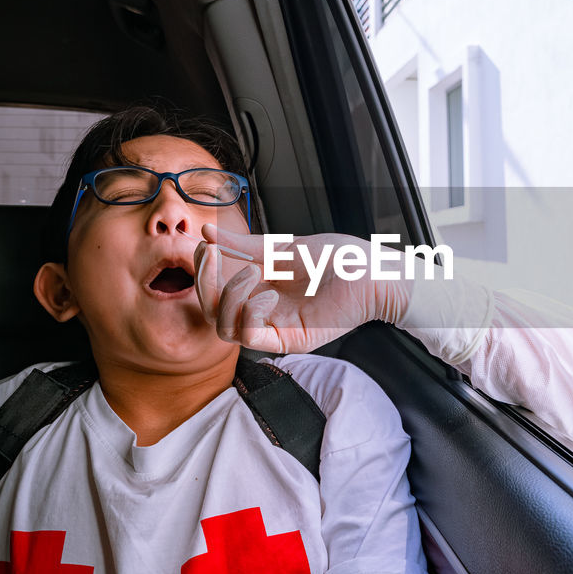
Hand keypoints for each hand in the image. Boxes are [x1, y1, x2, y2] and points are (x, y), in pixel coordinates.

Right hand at [194, 226, 409, 355]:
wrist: (370, 271)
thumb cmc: (337, 258)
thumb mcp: (281, 246)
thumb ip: (243, 245)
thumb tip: (207, 233)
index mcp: (258, 286)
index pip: (214, 290)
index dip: (202, 271)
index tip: (204, 246)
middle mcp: (261, 309)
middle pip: (211, 312)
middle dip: (205, 284)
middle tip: (214, 257)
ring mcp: (274, 327)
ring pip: (224, 329)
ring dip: (228, 297)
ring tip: (252, 274)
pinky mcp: (289, 340)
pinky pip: (250, 339)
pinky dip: (249, 314)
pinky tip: (267, 294)